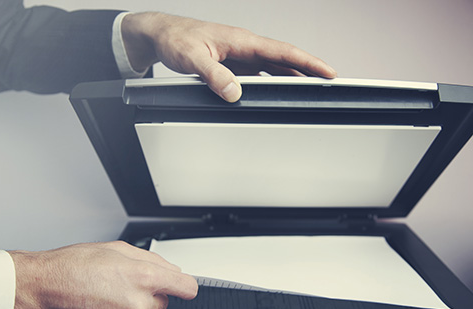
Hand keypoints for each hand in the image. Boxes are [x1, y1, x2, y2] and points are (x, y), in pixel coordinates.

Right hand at [7, 241, 197, 308]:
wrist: (40, 290)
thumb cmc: (71, 266)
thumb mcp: (116, 249)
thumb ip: (152, 259)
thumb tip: (171, 270)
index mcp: (143, 277)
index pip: (186, 288)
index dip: (185, 285)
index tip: (182, 286)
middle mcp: (137, 305)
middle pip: (162, 303)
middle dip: (150, 294)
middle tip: (124, 283)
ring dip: (131, 308)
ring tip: (105, 294)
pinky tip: (98, 307)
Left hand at [121, 12, 336, 102]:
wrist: (161, 35)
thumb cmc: (175, 39)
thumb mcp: (192, 58)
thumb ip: (213, 75)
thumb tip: (234, 93)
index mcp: (241, 40)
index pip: (282, 51)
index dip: (308, 62)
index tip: (328, 71)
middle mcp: (244, 46)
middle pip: (283, 60)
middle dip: (307, 71)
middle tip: (328, 84)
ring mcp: (239, 55)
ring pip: (272, 68)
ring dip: (290, 78)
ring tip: (308, 91)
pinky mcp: (232, 63)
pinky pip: (257, 73)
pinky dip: (270, 83)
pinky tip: (274, 93)